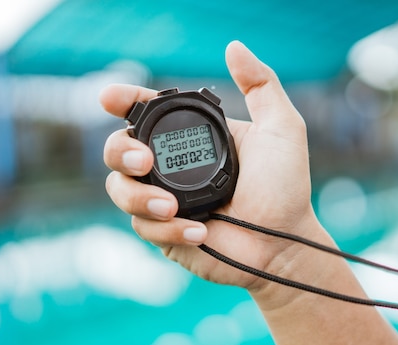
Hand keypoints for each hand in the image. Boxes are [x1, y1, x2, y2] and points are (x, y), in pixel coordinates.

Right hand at [101, 41, 320, 291]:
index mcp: (194, 138)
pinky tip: (200, 232)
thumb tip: (234, 47)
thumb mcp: (281, 129)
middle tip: (146, 161)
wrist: (284, 244)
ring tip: (172, 207)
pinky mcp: (164, 234)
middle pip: (119, 150)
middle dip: (121, 151)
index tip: (110, 97)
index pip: (149, 113)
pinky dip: (168, 229)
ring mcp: (165, 201)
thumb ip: (261, 86)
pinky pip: (143, 227)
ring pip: (119, 190)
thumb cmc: (286, 189)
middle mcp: (173, 167)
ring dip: (139, 197)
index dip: (124, 101)